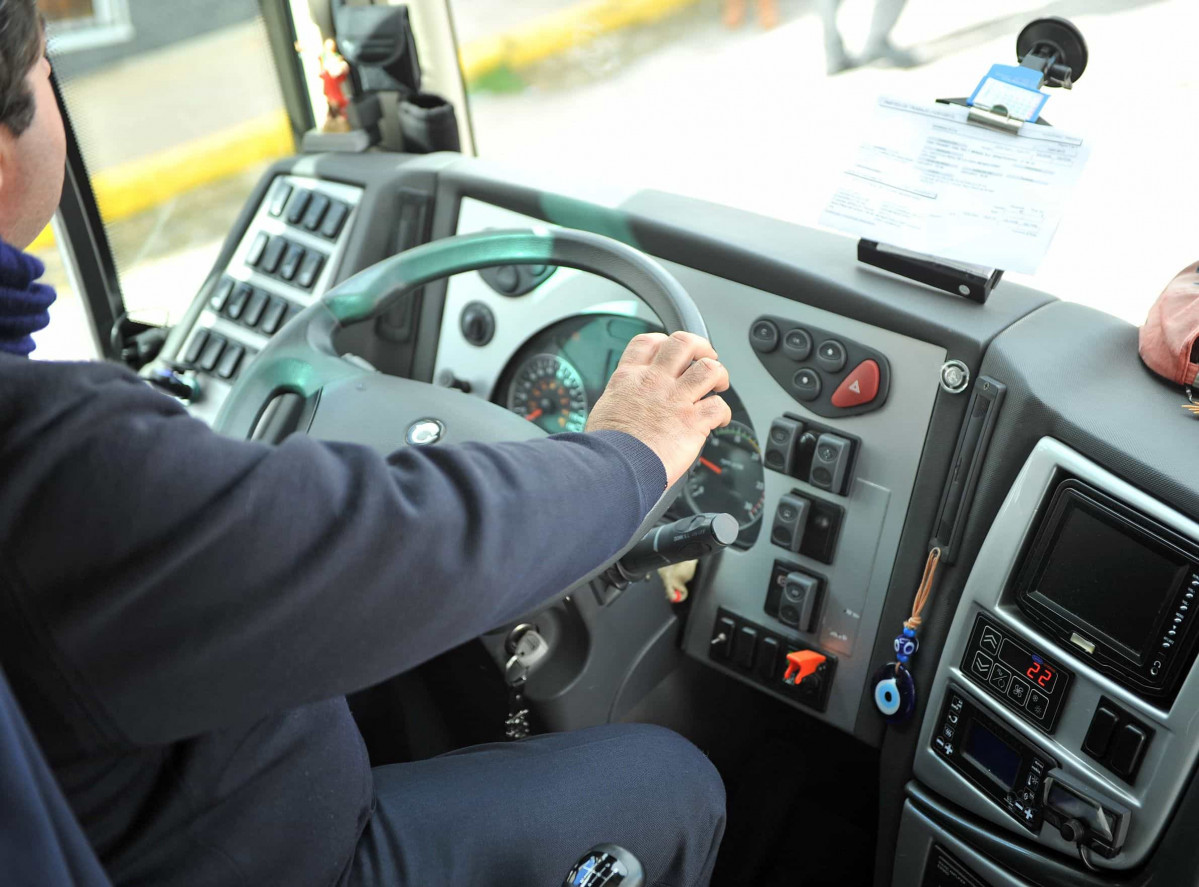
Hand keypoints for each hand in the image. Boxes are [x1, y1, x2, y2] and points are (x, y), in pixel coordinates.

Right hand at [586, 331, 731, 485]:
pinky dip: (724, 414)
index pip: (648, 342)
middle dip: (701, 346)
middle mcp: (654, 382)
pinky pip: (719, 407)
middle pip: (684, 343)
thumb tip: (624, 409)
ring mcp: (676, 400)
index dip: (663, 341)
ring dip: (719, 375)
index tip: (670, 351)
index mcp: (630, 378)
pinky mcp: (693, 422)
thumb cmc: (605, 447)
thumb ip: (622, 401)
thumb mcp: (605, 410)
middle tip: (705, 358)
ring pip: (709, 368)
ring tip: (718, 386)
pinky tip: (719, 421)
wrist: (613, 466)